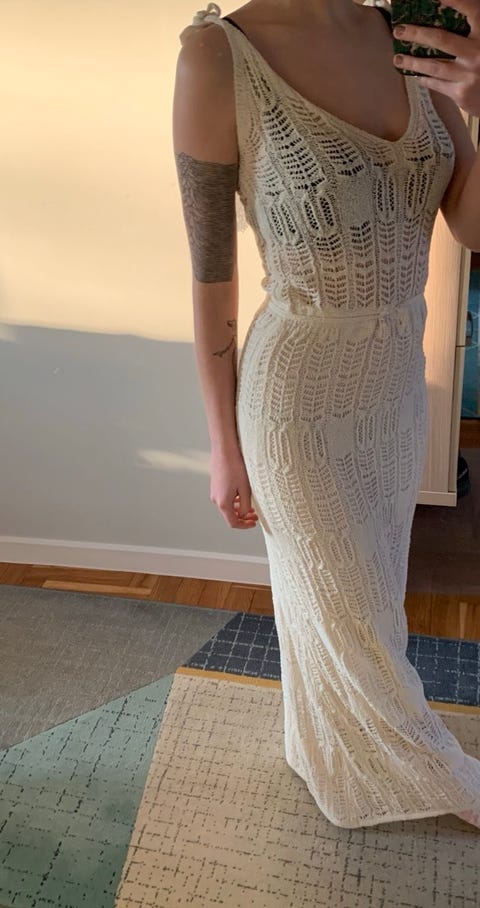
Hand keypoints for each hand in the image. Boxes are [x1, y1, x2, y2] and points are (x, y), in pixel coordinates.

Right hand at [210, 445, 258, 528]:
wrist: (224, 450)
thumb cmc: (235, 468)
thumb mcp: (245, 489)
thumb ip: (245, 506)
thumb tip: (243, 514)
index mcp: (223, 503)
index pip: (233, 522)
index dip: (244, 525)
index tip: (254, 523)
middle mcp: (216, 499)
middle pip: (230, 515)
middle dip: (243, 517)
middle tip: (255, 516)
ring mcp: (214, 492)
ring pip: (228, 506)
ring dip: (239, 508)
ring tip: (252, 506)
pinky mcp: (215, 485)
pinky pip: (225, 498)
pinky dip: (234, 501)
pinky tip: (243, 495)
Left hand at [392, 0, 479, 116]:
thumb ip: (475, 26)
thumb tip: (456, 12)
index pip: (469, 8)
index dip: (452, 0)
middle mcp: (477, 52)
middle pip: (442, 40)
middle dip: (417, 34)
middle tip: (399, 31)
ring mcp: (468, 74)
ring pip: (434, 66)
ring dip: (413, 62)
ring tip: (398, 59)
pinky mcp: (462, 94)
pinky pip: (438, 85)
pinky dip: (426, 80)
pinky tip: (417, 76)